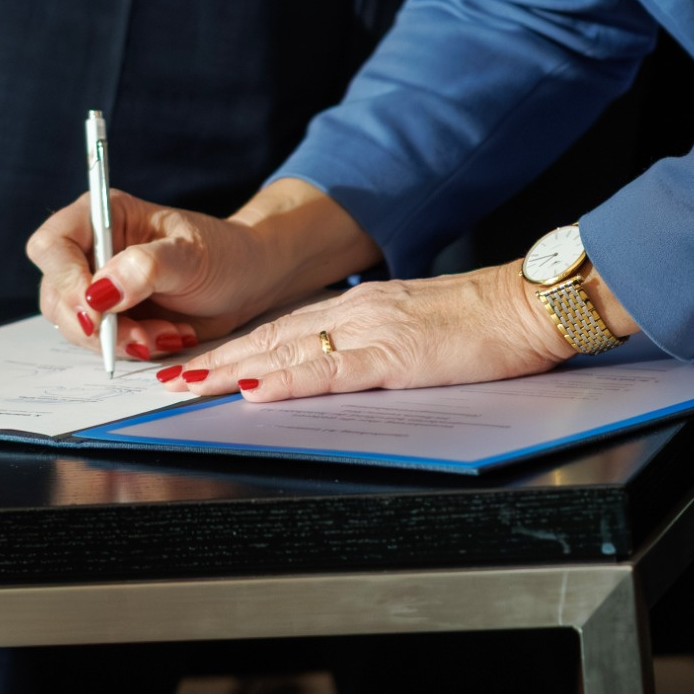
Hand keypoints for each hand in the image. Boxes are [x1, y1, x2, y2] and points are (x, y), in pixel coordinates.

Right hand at [27, 176, 378, 362]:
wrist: (249, 282)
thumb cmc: (224, 254)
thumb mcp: (191, 256)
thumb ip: (145, 267)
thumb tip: (101, 290)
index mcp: (104, 216)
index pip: (53, 244)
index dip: (64, 280)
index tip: (95, 311)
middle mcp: (92, 249)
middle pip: (57, 293)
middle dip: (96, 324)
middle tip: (141, 337)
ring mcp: (98, 286)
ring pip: (76, 325)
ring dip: (118, 340)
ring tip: (168, 334)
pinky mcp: (111, 318)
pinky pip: (100, 344)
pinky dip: (131, 349)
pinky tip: (168, 338)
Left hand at [186, 260, 581, 401]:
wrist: (528, 303)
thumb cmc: (484, 322)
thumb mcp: (418, 330)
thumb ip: (377, 346)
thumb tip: (340, 369)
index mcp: (361, 308)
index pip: (282, 329)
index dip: (234, 347)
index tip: (194, 362)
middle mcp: (356, 312)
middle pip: (269, 338)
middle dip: (215, 359)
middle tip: (166, 378)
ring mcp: (373, 332)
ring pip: (287, 351)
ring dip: (233, 370)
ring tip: (189, 386)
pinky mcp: (396, 356)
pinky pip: (332, 371)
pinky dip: (290, 381)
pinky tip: (258, 390)